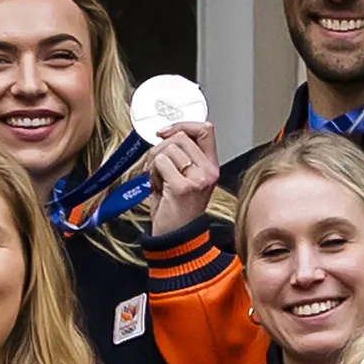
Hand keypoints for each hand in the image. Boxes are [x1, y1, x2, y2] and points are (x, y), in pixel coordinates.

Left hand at [145, 119, 221, 238]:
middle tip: (156, 167)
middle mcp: (209, 171)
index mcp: (211, 165)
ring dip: (154, 163)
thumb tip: (167, 134)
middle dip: (160, 147)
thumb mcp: (183, 178)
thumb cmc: (175, 210)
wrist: (174, 238)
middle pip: (181, 136)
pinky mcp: (182, 186)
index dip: (182, 125)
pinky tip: (156, 188)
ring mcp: (198, 178)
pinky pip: (160, 162)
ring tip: (158, 181)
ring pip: (168, 148)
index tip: (165, 132)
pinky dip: (152, 173)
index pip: (205, 129)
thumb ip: (181, 155)